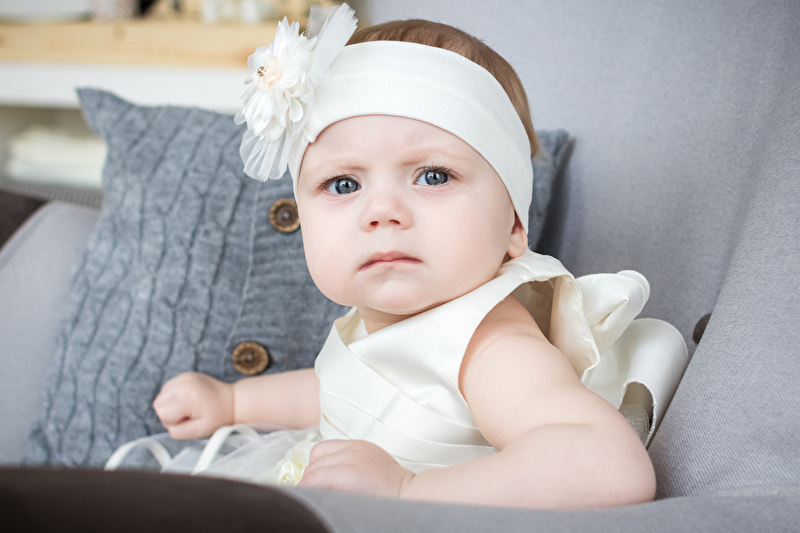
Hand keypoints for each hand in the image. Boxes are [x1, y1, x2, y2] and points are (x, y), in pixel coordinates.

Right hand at [153, 372, 233, 438]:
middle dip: (170, 413)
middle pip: (158, 404)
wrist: (232, 401)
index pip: (162, 413)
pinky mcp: (184, 375)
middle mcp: (183, 382)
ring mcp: (183, 377)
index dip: (174, 422)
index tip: (190, 420)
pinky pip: (168, 390)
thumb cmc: (218, 417)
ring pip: (161, 397)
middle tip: (190, 415)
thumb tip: (167, 424)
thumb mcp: (199, 430)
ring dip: (172, 405)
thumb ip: (178, 431)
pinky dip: (174, 397)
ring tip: (190, 407)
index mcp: (187, 396)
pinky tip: (189, 400)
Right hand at [299, 440, 414, 497]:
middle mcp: (351, 455)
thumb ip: (330, 497)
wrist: (407, 493)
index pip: (310, 479)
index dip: (303, 492)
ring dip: (315, 468)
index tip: (303, 501)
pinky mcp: (360, 443)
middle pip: (312, 466)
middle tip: (312, 496)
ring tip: (323, 482)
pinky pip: (332, 446)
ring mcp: (356, 446)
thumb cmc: (383, 505)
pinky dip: (327, 458)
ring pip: (318, 452)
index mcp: (349, 474)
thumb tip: (312, 497)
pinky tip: (334, 471)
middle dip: (308, 482)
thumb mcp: (352, 505)